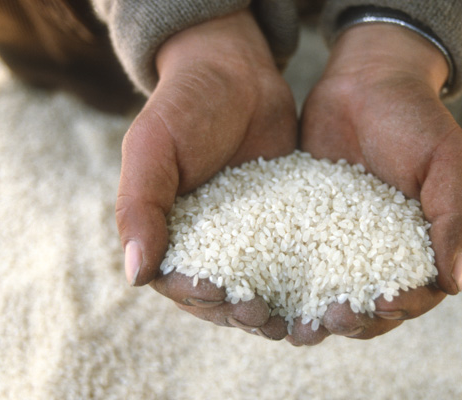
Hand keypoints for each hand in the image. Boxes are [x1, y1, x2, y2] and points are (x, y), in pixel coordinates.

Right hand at [115, 10, 296, 339]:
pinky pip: (296, 259)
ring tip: (298, 321)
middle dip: (243, 313)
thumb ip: (139, 207)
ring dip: (277, 310)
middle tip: (266, 317)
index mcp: (170, 235)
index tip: (221, 298)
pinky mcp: (286, 223)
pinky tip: (328, 291)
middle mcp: (210, 245)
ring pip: (262, 287)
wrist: (236, 73)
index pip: (181, 283)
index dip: (200, 298)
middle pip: (224, 296)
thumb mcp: (152, 149)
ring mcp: (251, 237)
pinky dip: (308, 280)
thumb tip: (134, 276)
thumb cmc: (184, 105)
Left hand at [290, 24, 461, 344]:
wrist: (364, 81)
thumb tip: (454, 284)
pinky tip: (265, 290)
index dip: (402, 308)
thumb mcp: (447, 160)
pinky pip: (295, 261)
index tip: (381, 304)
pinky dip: (283, 282)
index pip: (416, 294)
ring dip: (314, 314)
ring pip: (328, 293)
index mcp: (420, 246)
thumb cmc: (415, 117)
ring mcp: (339, 242)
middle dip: (353, 321)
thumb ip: (456, 217)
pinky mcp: (306, 226)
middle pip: (368, 306)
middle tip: (330, 319)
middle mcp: (379, 252)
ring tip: (295, 324)